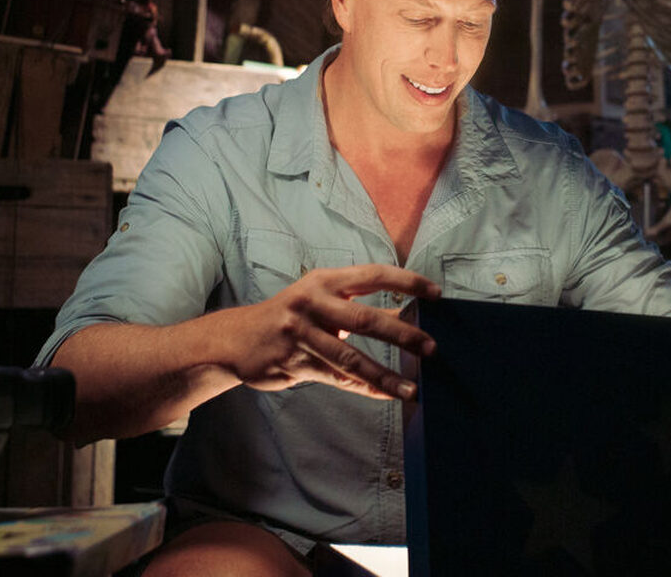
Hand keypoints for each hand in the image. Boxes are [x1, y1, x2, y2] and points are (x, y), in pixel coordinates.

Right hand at [218, 264, 440, 401]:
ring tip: (412, 388)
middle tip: (431, 347)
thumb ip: (355, 306)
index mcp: (325, 281)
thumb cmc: (289, 316)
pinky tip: (385, 394)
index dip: (406, 282)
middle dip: (402, 334)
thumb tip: (404, 315)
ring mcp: (301, 334)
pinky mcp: (294, 362)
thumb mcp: (318, 299)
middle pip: (365, 319)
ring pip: (351, 358)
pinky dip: (363, 388)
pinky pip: (336, 378)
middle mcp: (312, 302)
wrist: (235, 339)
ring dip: (385, 375)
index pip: (373, 275)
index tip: (436, 293)